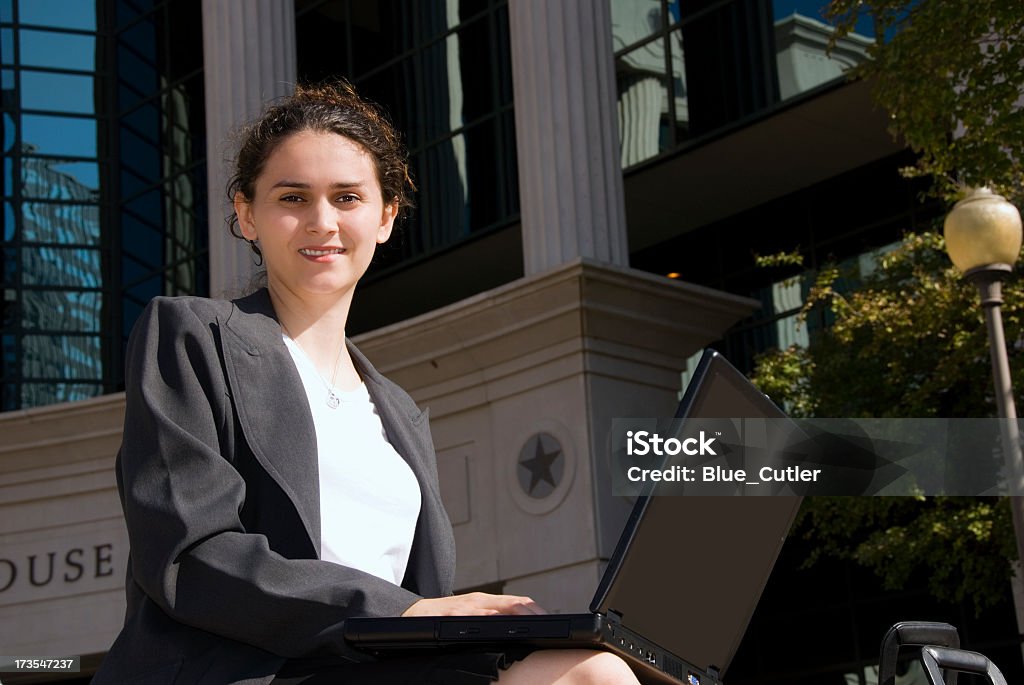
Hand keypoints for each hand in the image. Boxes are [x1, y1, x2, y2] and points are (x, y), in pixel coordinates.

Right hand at [401, 592, 545, 616]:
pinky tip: (498, 625)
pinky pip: (474, 617)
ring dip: (516, 616)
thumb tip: (517, 632)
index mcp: (486, 601)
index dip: (535, 610)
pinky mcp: (453, 616)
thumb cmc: (445, 617)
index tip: (551, 621)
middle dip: (533, 613)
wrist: (414, 614)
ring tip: (532, 624)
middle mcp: (480, 601)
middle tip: (548, 624)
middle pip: (513, 604)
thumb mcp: (471, 615)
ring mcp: (467, 608)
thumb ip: (491, 619)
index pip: (518, 602)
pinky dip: (488, 619)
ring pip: (497, 609)